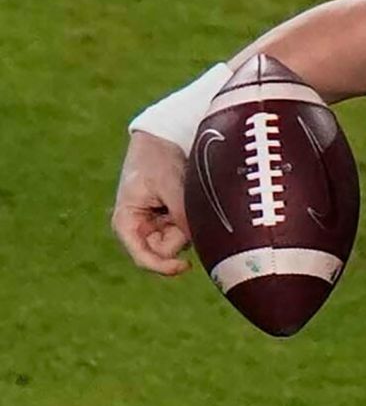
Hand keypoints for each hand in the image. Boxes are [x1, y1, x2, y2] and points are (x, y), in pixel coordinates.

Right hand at [112, 131, 191, 275]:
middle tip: (182, 203)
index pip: (143, 258)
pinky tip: (187, 195)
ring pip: (181, 241)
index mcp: (127, 221)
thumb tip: (198, 240)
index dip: (164, 267)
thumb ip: (181, 214)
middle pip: (167, 250)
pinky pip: (188, 229)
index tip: (186, 265)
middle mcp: (141, 227)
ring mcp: (158, 224)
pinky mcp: (173, 219)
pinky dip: (193, 218)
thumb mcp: (170, 184)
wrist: (164, 138)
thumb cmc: (158, 157)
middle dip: (180, 233)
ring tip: (181, 192)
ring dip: (188, 222)